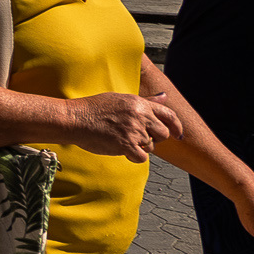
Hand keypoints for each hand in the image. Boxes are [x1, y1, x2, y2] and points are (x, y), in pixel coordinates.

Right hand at [59, 92, 181, 160]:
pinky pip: (142, 157)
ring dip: (140, 147)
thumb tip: (164, 97)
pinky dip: (134, 157)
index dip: (176, 126)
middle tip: (138, 138)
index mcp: (140, 103)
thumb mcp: (120, 99)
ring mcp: (134, 130)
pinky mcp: (126, 145)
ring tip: (122, 140)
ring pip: (151, 147)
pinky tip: (122, 150)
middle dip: (154, 138)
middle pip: (162, 134)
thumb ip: (145, 101)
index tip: (178, 134)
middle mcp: (140, 116)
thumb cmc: (94, 109)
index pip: (168, 114)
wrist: (75, 119)